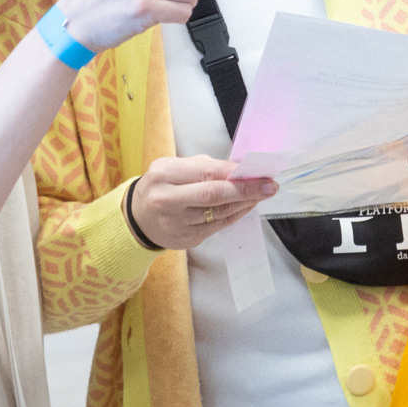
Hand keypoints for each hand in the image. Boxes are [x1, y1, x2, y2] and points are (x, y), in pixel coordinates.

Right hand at [129, 155, 273, 250]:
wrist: (138, 218)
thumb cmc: (162, 186)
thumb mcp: (174, 167)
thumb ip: (205, 167)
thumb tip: (239, 168)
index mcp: (163, 174)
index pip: (206, 172)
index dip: (235, 172)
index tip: (258, 170)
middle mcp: (167, 199)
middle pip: (213, 194)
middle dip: (246, 190)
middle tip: (269, 186)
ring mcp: (176, 223)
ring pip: (218, 212)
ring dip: (244, 203)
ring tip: (262, 194)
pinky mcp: (186, 239)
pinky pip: (217, 226)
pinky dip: (235, 215)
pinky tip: (246, 206)